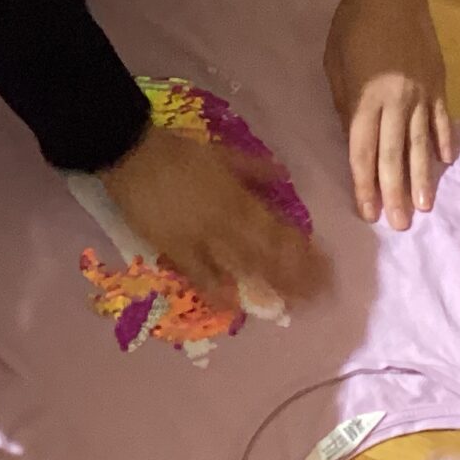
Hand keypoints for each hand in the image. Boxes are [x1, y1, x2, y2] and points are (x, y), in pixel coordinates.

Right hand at [100, 123, 329, 312]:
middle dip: (297, 279)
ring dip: (268, 289)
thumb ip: (255, 168)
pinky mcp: (174, 250)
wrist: (132, 154)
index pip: (282, 233)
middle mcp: (227, 224)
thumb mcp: (224, 153)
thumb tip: (284, 177)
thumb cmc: (180, 151)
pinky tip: (236, 308)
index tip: (327, 269)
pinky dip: (218, 292)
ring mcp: (200, 240)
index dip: (305, 254)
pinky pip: (200, 276)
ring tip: (291, 308)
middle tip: (320, 299)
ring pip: (242, 269)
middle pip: (269, 257)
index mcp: (241, 200)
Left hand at [326, 0, 453, 230]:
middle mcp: (396, 104)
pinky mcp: (438, 83)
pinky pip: (442, 119)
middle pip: (394, 156)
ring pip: (422, 144)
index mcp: (364, 100)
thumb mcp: (334, 64)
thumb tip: (354, 138)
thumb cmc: (353, 25)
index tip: (369, 213)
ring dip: (423, 177)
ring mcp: (422, 95)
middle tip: (401, 225)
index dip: (365, 185)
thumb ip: (344, 104)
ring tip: (425, 206)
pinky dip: (445, 141)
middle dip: (396, 192)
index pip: (363, 152)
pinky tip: (445, 162)